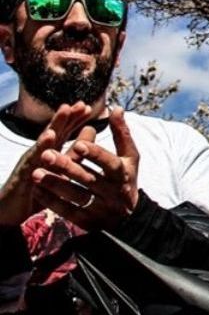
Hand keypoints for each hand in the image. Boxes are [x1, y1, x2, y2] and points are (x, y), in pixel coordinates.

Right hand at [0, 103, 90, 225]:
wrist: (10, 210)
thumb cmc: (38, 187)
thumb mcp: (60, 171)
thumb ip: (75, 154)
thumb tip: (91, 133)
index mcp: (50, 152)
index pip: (64, 132)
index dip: (75, 120)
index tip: (87, 106)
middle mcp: (40, 154)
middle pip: (55, 132)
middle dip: (67, 117)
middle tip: (80, 104)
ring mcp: (30, 162)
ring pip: (44, 142)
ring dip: (55, 125)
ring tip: (64, 112)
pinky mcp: (23, 175)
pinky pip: (33, 160)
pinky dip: (41, 148)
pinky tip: (49, 138)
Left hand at [32, 108, 139, 230]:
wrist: (129, 218)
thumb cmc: (126, 179)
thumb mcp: (130, 157)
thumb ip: (122, 134)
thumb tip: (116, 108)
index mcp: (123, 174)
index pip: (109, 163)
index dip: (95, 155)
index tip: (78, 143)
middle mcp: (113, 193)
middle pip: (88, 179)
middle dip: (67, 167)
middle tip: (46, 155)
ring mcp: (100, 208)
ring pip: (75, 196)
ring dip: (55, 184)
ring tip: (36, 173)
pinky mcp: (88, 221)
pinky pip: (67, 212)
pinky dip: (52, 201)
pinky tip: (38, 190)